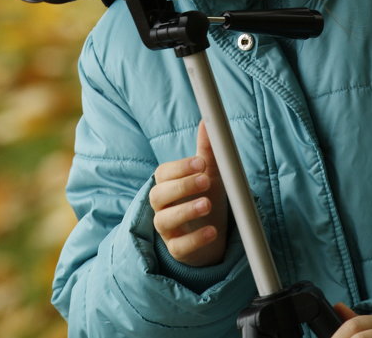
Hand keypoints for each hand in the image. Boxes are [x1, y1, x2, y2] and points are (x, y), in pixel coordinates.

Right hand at [150, 120, 227, 265]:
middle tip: (206, 180)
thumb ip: (207, 150)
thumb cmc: (206, 195)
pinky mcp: (177, 250)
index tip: (201, 162)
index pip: (163, 173)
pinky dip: (195, 240)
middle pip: (159, 195)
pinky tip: (212, 231)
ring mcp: (168, 229)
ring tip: (208, 204)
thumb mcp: (210, 173)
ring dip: (186, 211)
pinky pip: (179, 247)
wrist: (213, 231)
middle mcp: (162, 205)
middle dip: (182, 186)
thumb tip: (208, 120)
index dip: (180, 168)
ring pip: (165, 221)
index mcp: (167, 183)